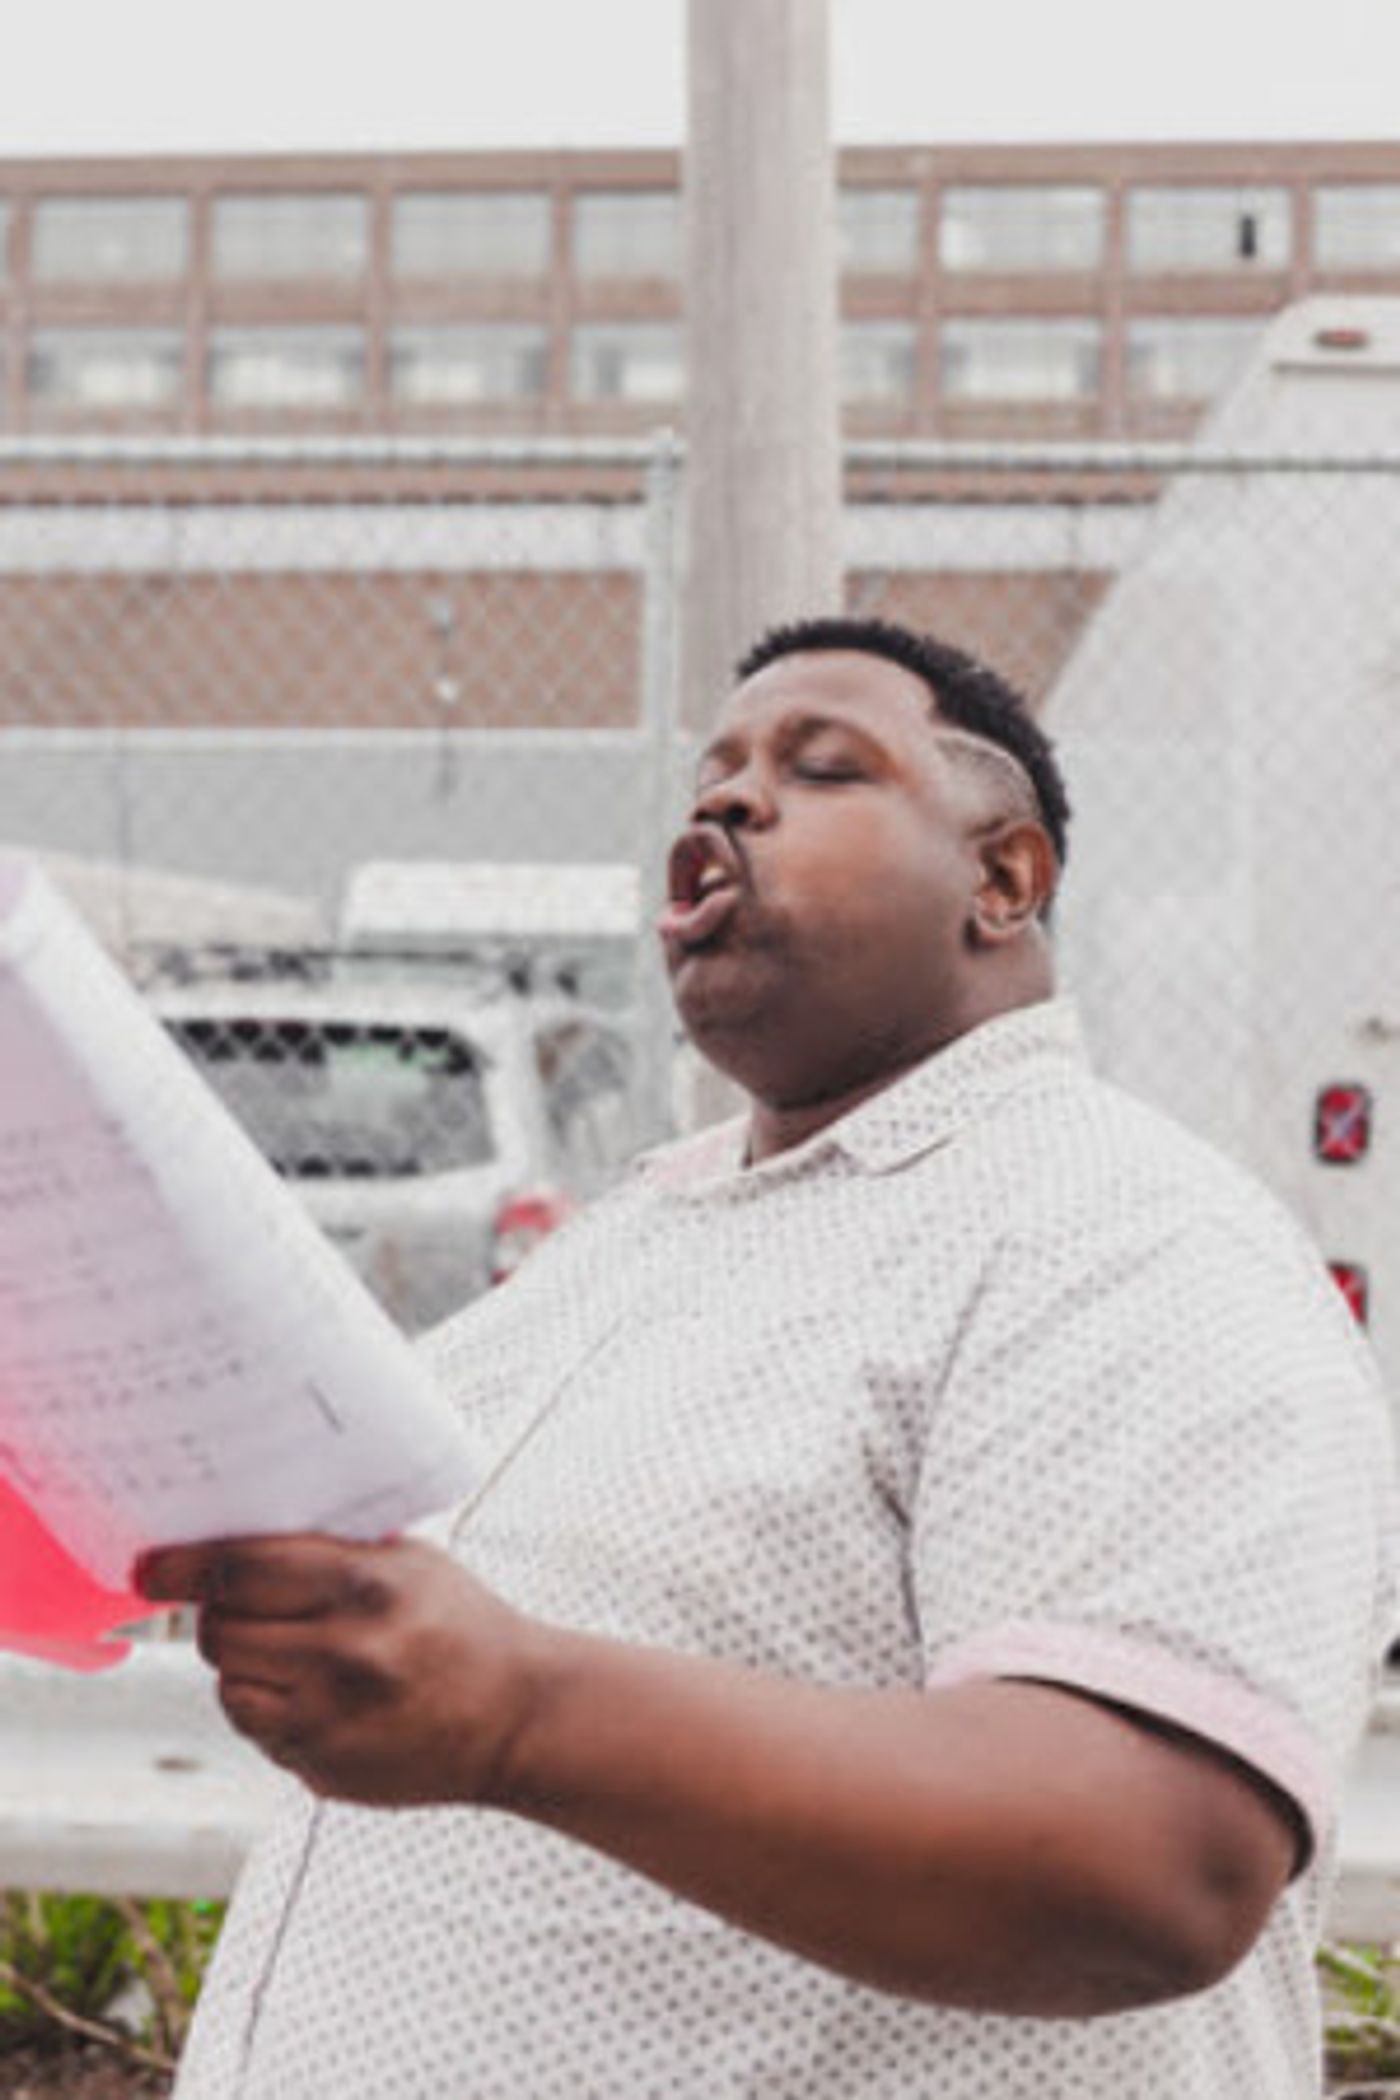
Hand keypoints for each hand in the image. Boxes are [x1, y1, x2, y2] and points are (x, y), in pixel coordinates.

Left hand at [136, 1533, 539, 1807]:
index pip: (240, 1570)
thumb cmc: (457, 1624)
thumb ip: (327, 1552)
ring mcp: (330, 1720)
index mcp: (364, 1586)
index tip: (150, 1569)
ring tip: (294, 1655)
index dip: (184, 1568)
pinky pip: (257, 1730)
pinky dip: (269, 1709)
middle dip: (219, 1617)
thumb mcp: (406, 1562)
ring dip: (243, 1666)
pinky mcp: (322, 1769)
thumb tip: (230, 1545)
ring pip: (228, 1685)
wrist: (516, 1714)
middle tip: (241, 1610)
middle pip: (221, 1631)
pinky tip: (316, 1697)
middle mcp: (343, 1654)